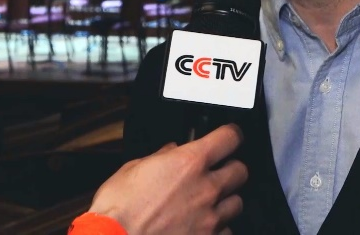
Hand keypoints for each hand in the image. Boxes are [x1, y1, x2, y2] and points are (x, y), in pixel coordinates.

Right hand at [89, 124, 246, 234]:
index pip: (229, 138)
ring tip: (207, 202)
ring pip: (237, 203)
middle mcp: (206, 188)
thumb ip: (158, 158)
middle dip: (230, 169)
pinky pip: (227, 231)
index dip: (231, 135)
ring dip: (225, 200)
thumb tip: (169, 151)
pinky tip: (202, 226)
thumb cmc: (118, 210)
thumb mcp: (132, 170)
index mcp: (189, 163)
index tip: (229, 137)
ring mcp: (210, 218)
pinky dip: (218, 228)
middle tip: (216, 173)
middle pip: (240, 171)